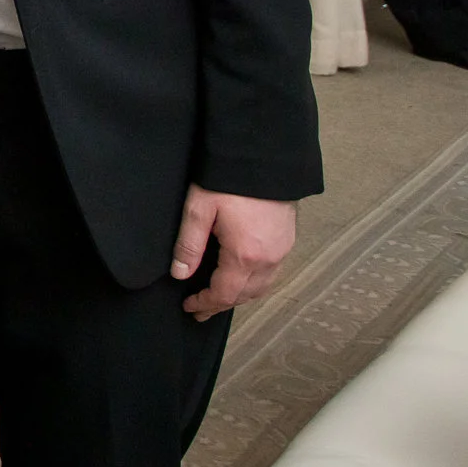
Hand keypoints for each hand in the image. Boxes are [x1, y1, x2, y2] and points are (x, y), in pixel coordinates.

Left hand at [170, 187, 295, 319]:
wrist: (264, 155)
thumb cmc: (229, 179)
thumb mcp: (199, 209)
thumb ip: (189, 244)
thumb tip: (180, 274)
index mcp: (245, 255)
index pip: (224, 293)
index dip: (206, 304)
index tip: (190, 308)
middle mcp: (268, 258)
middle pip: (245, 295)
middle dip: (222, 305)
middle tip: (202, 310)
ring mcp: (282, 249)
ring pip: (262, 287)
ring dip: (240, 296)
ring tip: (220, 298)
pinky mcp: (287, 239)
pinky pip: (272, 273)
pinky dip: (255, 283)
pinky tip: (243, 278)